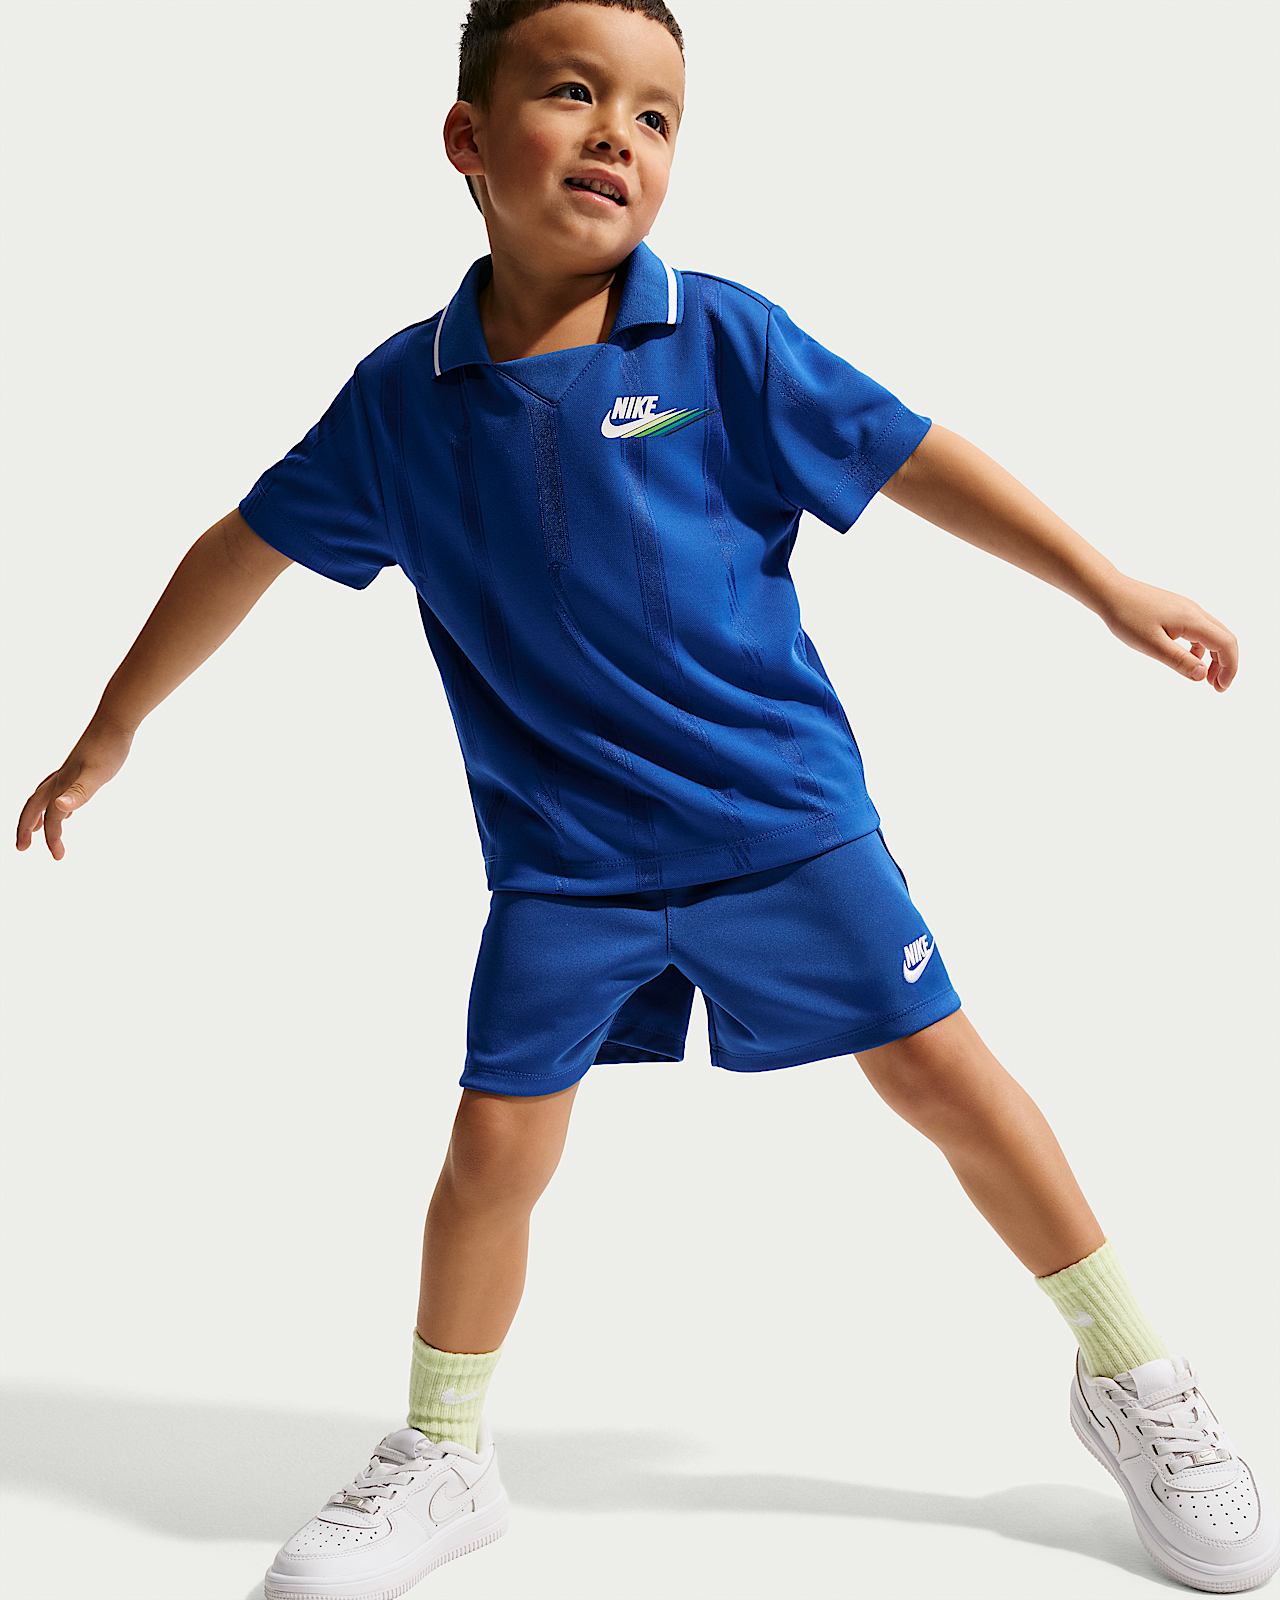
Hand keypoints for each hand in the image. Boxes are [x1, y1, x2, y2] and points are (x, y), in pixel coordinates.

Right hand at [15, 720, 133, 859]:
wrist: (115, 722)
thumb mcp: (97, 774)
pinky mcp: (79, 768)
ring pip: (44, 798)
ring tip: (35, 830)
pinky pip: (60, 790)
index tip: (58, 857)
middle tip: (21, 848)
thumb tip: (59, 808)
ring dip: (37, 816)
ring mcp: (68, 773)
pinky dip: (57, 803)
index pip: (52, 819)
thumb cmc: (108, 748)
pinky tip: (64, 807)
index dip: (53, 839)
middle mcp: (60, 779)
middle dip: (26, 828)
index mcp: (62, 785)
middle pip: (34, 807)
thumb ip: (79, 793)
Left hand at [1097, 574, 1237, 691]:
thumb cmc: (1127, 617)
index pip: (1226, 644)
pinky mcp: (1177, 610)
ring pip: (1212, 634)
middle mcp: (1195, 612)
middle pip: (1224, 638)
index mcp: (1193, 620)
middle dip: (1226, 664)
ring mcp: (1186, 609)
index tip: (1221, 689)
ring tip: (1204, 677)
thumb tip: (1203, 675)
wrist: (1110, 591)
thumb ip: (1179, 660)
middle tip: (1217, 688)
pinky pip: (1198, 630)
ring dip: (1214, 656)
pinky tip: (1189, 659)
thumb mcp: (1152, 645)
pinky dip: (1200, 647)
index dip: (1230, 668)